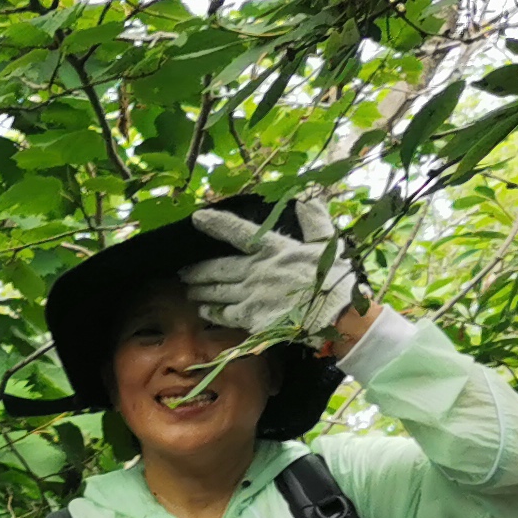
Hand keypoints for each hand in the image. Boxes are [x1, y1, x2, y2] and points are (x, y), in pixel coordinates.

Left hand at [181, 196, 361, 346]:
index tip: (197, 217)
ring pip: (217, 291)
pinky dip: (211, 312)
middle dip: (197, 270)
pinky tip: (203, 310)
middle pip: (218, 268)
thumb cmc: (333, 278)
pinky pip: (224, 314)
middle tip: (182, 271)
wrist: (335, 314)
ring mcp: (251, 295)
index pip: (238, 232)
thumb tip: (308, 198)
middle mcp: (256, 270)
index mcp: (273, 249)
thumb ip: (315, 220)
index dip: (216, 224)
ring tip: (188, 289)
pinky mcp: (251, 318)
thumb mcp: (327, 243)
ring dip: (200, 290)